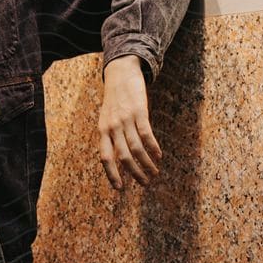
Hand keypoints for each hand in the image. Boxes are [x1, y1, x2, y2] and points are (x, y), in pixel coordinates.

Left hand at [98, 55, 160, 190]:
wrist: (120, 73)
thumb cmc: (115, 99)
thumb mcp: (107, 118)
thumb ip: (111, 136)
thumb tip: (119, 158)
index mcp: (102, 131)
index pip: (105, 158)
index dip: (112, 174)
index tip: (120, 189)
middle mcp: (112, 127)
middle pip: (123, 157)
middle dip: (135, 173)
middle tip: (145, 184)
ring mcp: (125, 119)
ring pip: (136, 148)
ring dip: (147, 163)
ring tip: (154, 173)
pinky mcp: (139, 112)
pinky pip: (147, 134)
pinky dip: (153, 147)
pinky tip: (159, 156)